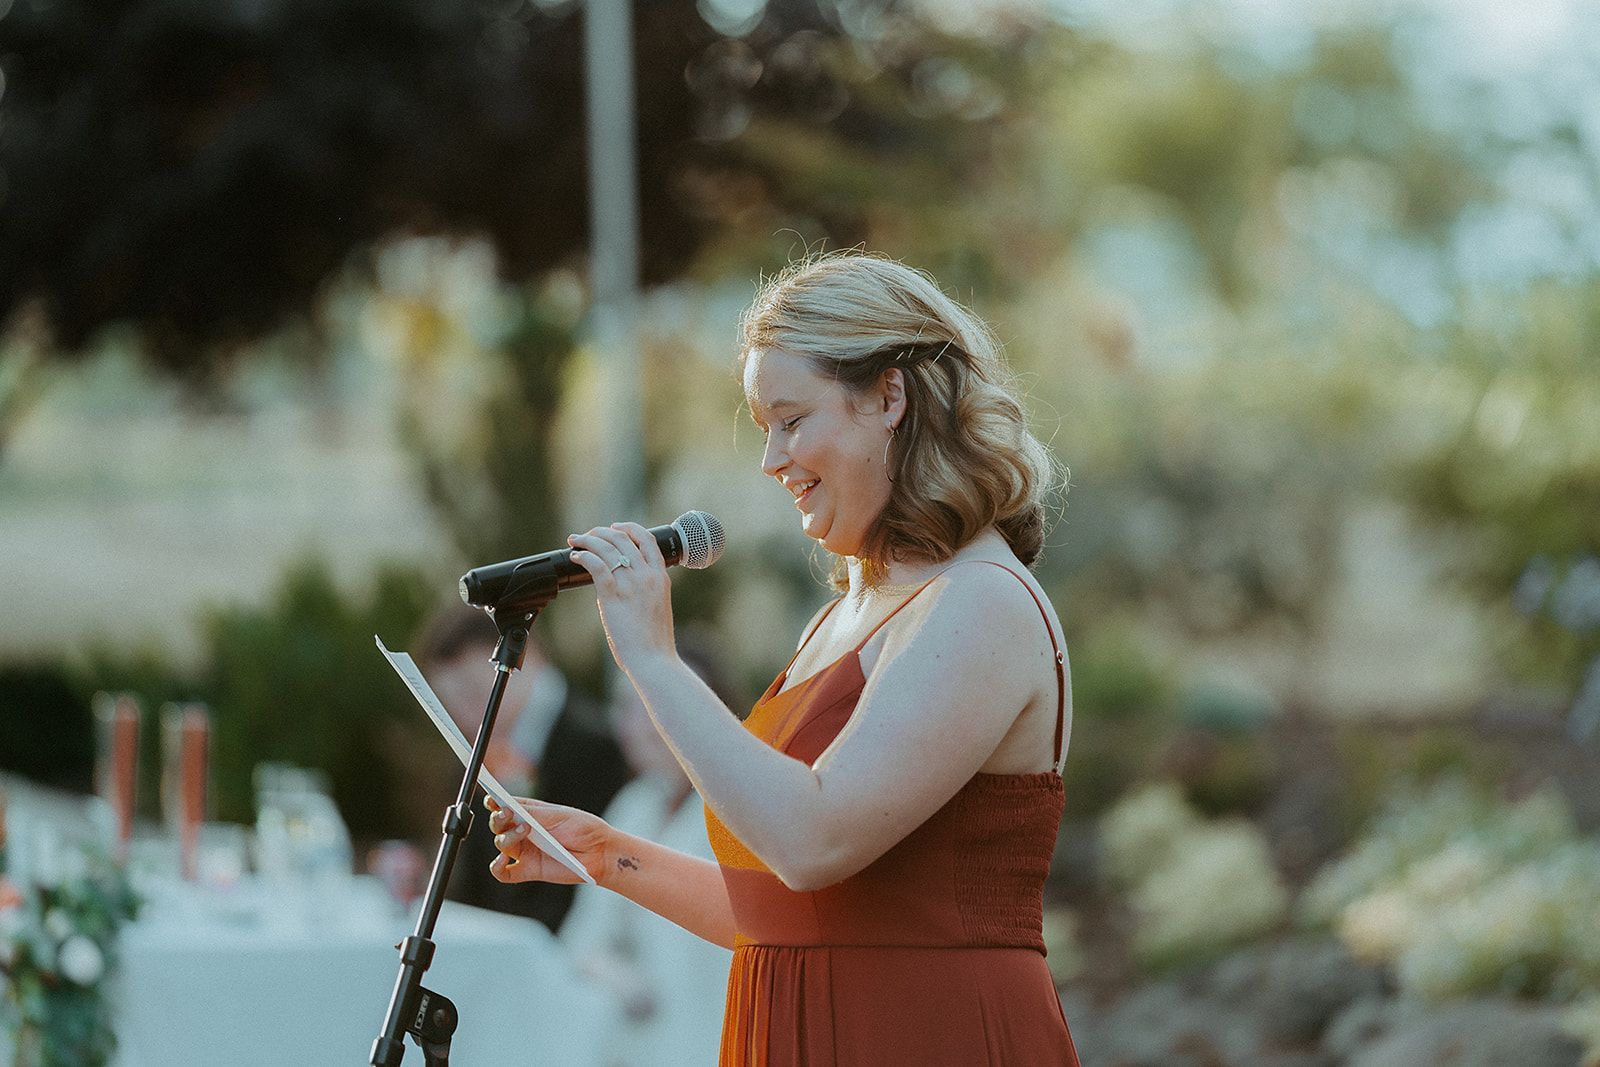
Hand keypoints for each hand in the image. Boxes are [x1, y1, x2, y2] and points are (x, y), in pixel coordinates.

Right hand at [486, 796, 615, 886]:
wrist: (599, 852)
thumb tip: (508, 805)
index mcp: (531, 813)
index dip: (495, 802)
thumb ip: (532, 812)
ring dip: (506, 837)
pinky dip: (497, 867)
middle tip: (507, 813)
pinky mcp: (527, 870)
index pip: (505, 806)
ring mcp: (524, 851)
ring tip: (524, 831)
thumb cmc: (583, 829)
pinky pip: (502, 873)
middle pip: (499, 825)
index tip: (491, 798)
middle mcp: (524, 832)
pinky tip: (503, 860)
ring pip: (501, 844)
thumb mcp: (558, 815)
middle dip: (498, 818)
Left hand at [565, 522, 675, 674]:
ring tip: (576, 541)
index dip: (630, 528)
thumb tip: (621, 587)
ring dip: (588, 540)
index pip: (647, 540)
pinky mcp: (613, 595)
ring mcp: (631, 584)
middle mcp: (647, 575)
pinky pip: (596, 565)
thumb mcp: (657, 607)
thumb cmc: (654, 642)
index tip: (615, 527)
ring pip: (607, 547)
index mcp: (660, 577)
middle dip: (602, 532)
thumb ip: (644, 591)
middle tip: (588, 535)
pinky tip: (575, 557)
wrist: (654, 660)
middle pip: (623, 539)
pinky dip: (583, 556)